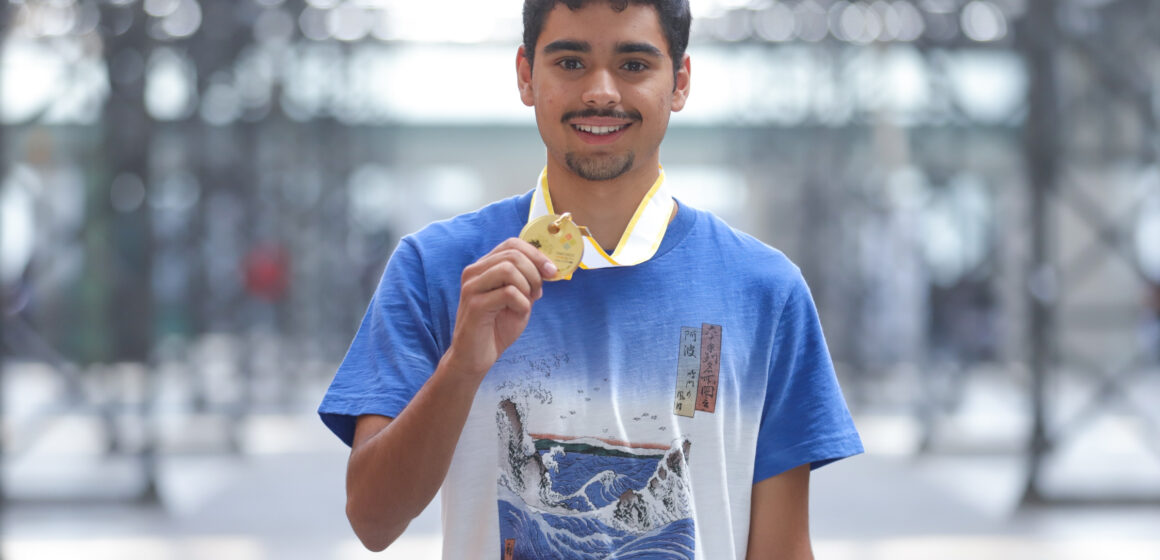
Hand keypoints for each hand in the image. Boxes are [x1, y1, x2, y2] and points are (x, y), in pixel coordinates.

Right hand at [444, 238, 557, 378]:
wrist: (475, 357)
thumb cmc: (496, 328)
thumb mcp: (519, 300)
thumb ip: (529, 282)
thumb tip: (548, 267)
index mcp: (484, 267)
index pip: (511, 243)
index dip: (536, 254)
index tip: (551, 271)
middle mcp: (474, 272)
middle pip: (513, 254)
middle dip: (535, 272)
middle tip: (538, 293)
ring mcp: (472, 287)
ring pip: (509, 269)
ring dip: (527, 285)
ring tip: (527, 303)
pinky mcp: (474, 304)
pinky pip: (508, 293)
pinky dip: (522, 304)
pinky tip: (518, 314)